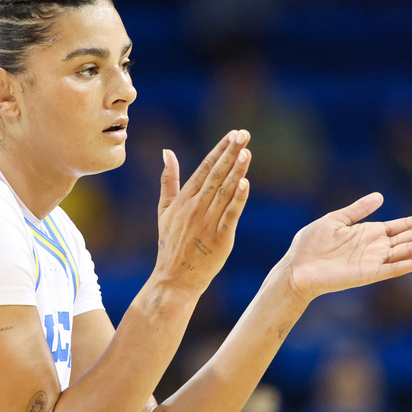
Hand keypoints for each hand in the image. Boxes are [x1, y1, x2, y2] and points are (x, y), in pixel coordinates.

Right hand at [155, 130, 251, 293]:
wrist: (174, 278)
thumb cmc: (171, 243)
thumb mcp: (164, 209)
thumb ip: (168, 180)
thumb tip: (166, 152)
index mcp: (184, 199)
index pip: (204, 168)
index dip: (220, 150)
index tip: (233, 134)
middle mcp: (195, 208)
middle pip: (216, 175)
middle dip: (231, 153)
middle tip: (244, 133)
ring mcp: (207, 223)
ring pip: (225, 192)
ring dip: (236, 170)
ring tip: (247, 151)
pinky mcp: (220, 239)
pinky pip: (230, 215)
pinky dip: (238, 199)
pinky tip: (245, 183)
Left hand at [279, 192, 411, 302]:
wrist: (295, 268)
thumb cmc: (309, 246)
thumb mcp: (335, 220)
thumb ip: (358, 209)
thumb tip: (381, 196)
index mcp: (370, 233)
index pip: (406, 225)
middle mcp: (377, 247)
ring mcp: (375, 261)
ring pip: (411, 250)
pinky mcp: (368, 274)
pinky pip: (395, 269)